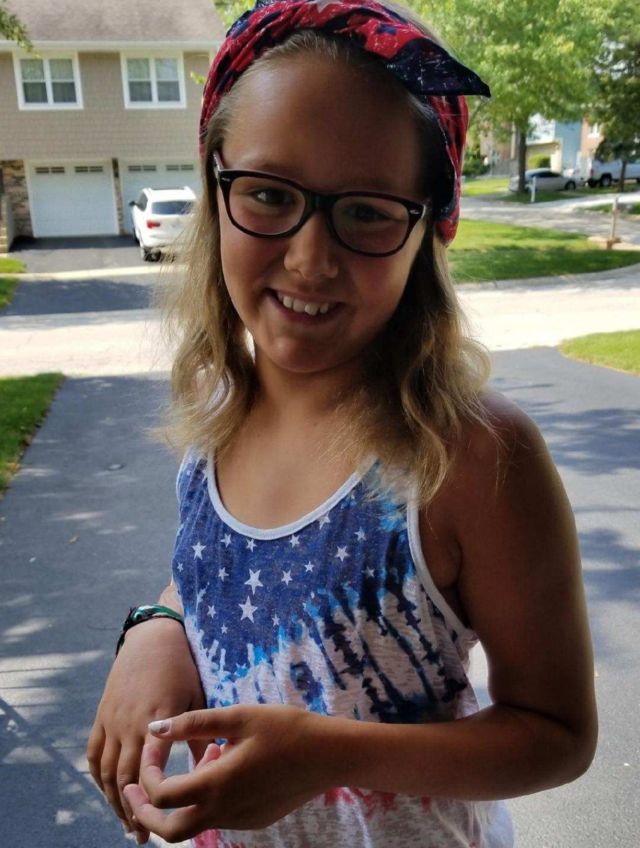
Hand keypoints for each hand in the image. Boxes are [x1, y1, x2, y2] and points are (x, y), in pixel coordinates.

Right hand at [87, 617, 205, 841]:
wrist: (152, 637)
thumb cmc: (181, 668)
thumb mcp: (196, 698)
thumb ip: (196, 736)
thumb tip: (207, 771)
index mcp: (155, 721)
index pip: (147, 770)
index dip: (150, 799)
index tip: (158, 820)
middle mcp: (128, 724)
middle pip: (123, 777)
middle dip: (131, 809)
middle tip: (141, 834)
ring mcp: (111, 720)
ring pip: (106, 770)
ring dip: (113, 799)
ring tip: (126, 822)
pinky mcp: (102, 715)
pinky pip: (94, 752)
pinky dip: (98, 776)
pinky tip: (107, 791)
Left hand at [123, 704, 334, 842]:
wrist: (329, 754)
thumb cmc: (285, 729)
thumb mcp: (238, 717)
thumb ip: (193, 724)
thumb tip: (154, 728)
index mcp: (215, 785)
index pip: (160, 795)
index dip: (146, 772)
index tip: (154, 746)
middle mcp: (223, 811)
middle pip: (169, 831)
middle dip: (145, 811)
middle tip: (134, 788)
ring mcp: (240, 821)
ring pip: (195, 824)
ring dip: (181, 800)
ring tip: (200, 759)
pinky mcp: (255, 820)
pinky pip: (219, 817)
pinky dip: (208, 798)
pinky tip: (225, 765)